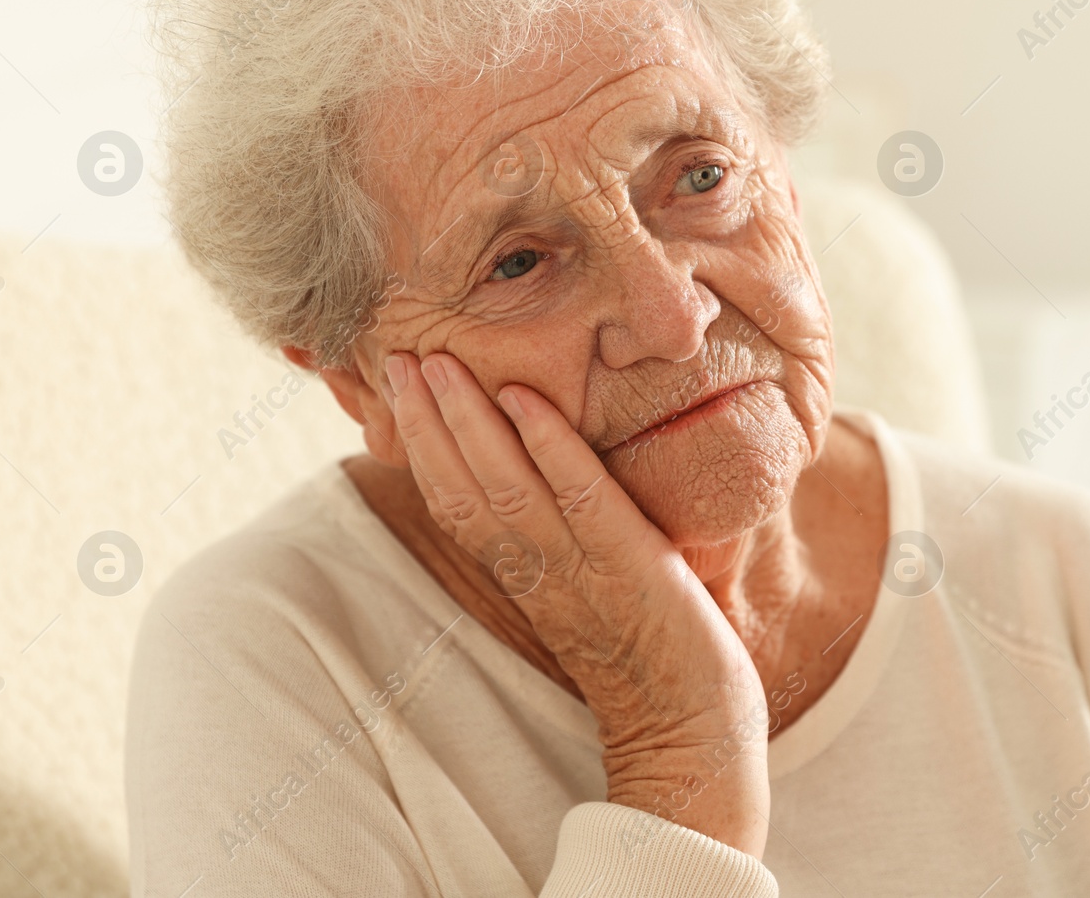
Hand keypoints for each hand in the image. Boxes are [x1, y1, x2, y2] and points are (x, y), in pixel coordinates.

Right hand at [383, 350, 770, 857]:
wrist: (690, 735)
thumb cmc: (647, 661)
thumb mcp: (586, 595)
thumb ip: (560, 544)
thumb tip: (541, 485)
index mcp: (524, 577)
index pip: (455, 502)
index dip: (421, 443)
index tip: (398, 383)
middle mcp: (539, 572)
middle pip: (464, 489)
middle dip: (429, 419)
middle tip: (400, 354)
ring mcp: (582, 571)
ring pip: (508, 489)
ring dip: (472, 422)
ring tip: (444, 363)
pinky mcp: (633, 569)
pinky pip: (584, 503)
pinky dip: (553, 449)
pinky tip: (528, 400)